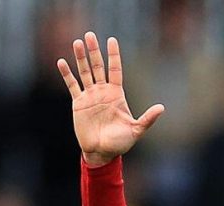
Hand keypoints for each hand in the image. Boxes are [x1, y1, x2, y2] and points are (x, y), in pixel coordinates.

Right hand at [57, 32, 164, 166]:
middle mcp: (103, 92)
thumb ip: (147, 118)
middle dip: (94, 51)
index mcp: (116, 94)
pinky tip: (61, 62)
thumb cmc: (120, 143)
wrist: (102, 153)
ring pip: (85, 72)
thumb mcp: (136, 130)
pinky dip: (67, 74)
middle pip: (98, 66)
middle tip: (89, 35)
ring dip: (80, 58)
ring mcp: (90, 96)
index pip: (115, 69)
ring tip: (77, 43)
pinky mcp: (79, 104)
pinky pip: (72, 86)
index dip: (113, 55)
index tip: (111, 40)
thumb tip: (162, 108)